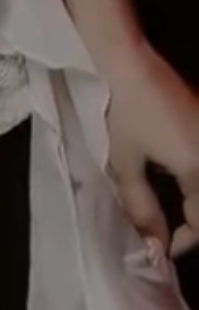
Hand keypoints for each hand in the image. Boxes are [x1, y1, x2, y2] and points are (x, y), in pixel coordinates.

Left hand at [102, 40, 198, 259]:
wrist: (125, 60)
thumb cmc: (119, 109)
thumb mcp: (125, 162)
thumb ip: (143, 207)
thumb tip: (156, 246)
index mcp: (198, 167)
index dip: (186, 242)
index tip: (163, 249)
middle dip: (196, 224)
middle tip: (171, 234)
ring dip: (197, 203)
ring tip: (174, 213)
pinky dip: (196, 180)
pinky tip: (178, 181)